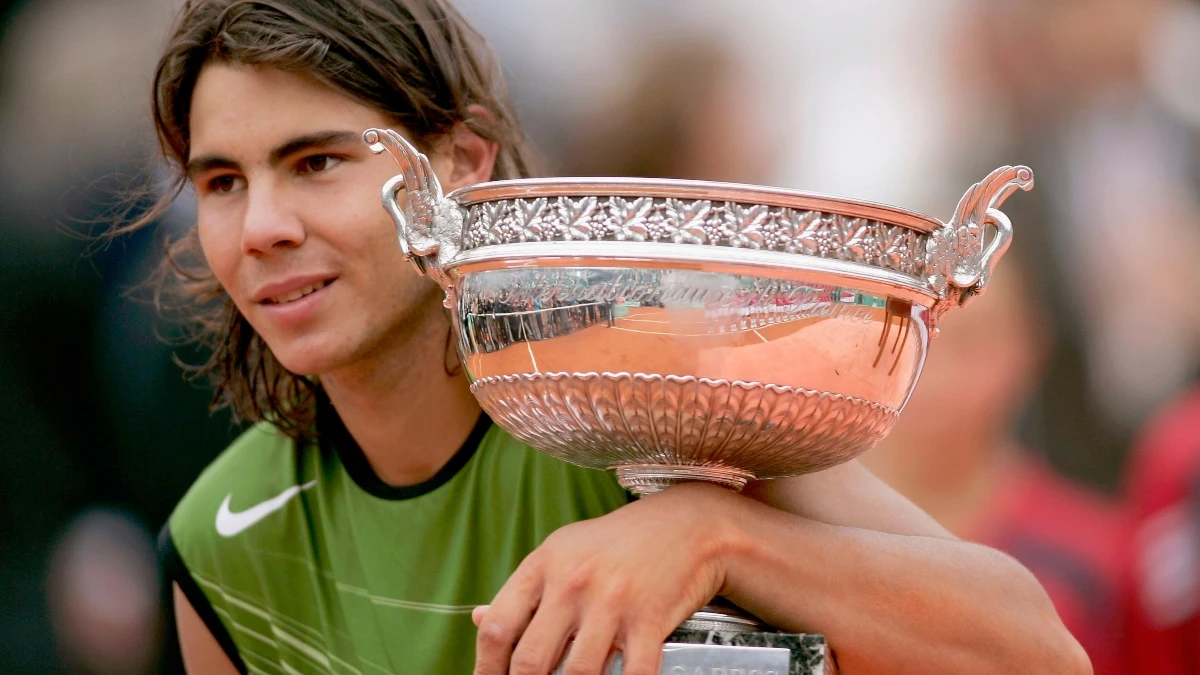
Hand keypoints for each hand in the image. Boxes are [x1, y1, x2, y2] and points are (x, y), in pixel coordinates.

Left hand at [472, 482, 742, 674]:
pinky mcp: (650, 618)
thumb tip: (478, 619)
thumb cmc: (618, 544)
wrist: (687, 525)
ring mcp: (612, 600)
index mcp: (542, 565)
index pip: (496, 627)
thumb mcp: (562, 553)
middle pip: (530, 661)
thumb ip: (525, 590)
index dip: (487, 669)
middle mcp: (572, 582)